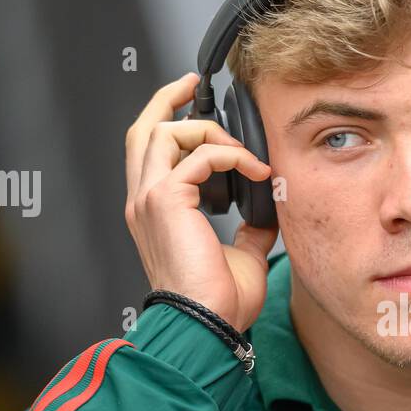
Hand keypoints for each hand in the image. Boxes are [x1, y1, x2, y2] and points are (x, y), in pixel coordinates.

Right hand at [124, 72, 277, 330]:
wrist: (208, 325)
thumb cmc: (218, 302)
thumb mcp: (241, 256)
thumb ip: (249, 228)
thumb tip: (268, 212)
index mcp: (153, 212)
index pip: (148, 152)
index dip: (167, 120)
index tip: (193, 103)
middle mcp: (143, 201)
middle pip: (144, 129)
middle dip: (169, 99)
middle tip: (196, 85)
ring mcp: (149, 199)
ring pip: (165, 131)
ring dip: (209, 130)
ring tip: (244, 152)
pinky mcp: (166, 200)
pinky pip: (199, 155)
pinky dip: (231, 155)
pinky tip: (257, 172)